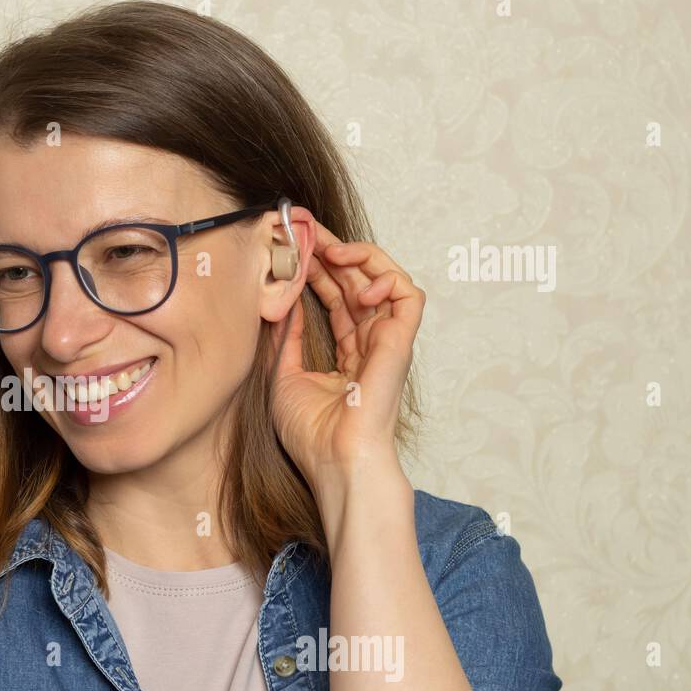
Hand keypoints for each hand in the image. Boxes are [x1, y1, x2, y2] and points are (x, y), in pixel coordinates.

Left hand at [270, 220, 424, 492]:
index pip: (339, 299)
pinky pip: (408, 296)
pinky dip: (387, 278)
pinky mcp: (401, 342)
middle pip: (360, 283)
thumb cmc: (312, 433)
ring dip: (360, 257)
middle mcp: (371, 344)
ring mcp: (388, 342)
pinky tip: (358, 282)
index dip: (320, 270)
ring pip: (386, 280)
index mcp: (349, 354)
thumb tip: (282, 304)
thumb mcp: (284, 376)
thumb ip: (286, 339)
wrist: (334, 460)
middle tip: (309, 230)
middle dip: (335, 252)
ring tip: (330, 249)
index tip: (297, 248)